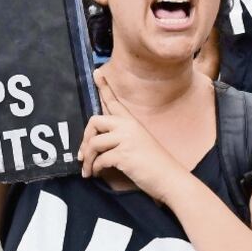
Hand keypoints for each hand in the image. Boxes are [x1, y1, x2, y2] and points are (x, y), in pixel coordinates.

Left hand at [78, 71, 186, 202]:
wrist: (169, 178)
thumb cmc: (153, 163)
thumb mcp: (138, 142)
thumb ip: (120, 137)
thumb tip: (96, 142)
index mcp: (131, 122)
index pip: (114, 101)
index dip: (104, 86)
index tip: (96, 72)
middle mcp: (128, 126)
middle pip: (95, 121)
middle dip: (84, 138)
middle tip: (82, 154)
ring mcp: (126, 139)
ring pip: (94, 143)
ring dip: (88, 159)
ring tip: (88, 170)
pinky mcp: (124, 155)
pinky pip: (100, 159)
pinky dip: (95, 168)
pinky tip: (97, 173)